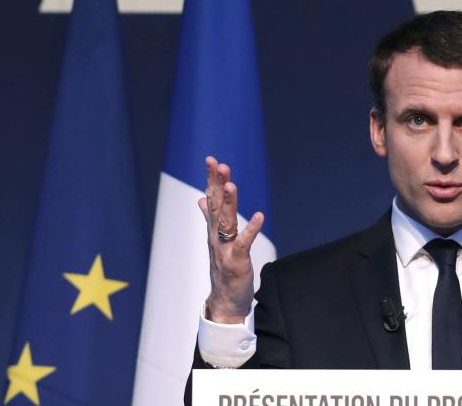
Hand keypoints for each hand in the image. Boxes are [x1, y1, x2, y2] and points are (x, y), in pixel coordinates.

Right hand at [199, 155, 265, 323]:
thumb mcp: (216, 240)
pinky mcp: (236, 262)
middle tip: (219, 164)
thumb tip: (201, 199)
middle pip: (216, 207)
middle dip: (217, 185)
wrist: (224, 302)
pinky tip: (260, 216)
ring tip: (231, 184)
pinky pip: (244, 243)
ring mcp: (225, 249)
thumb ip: (210, 218)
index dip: (211, 179)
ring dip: (229, 203)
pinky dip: (251, 229)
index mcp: (213, 230)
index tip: (211, 160)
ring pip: (226, 222)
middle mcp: (216, 237)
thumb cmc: (223, 270)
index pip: (211, 199)